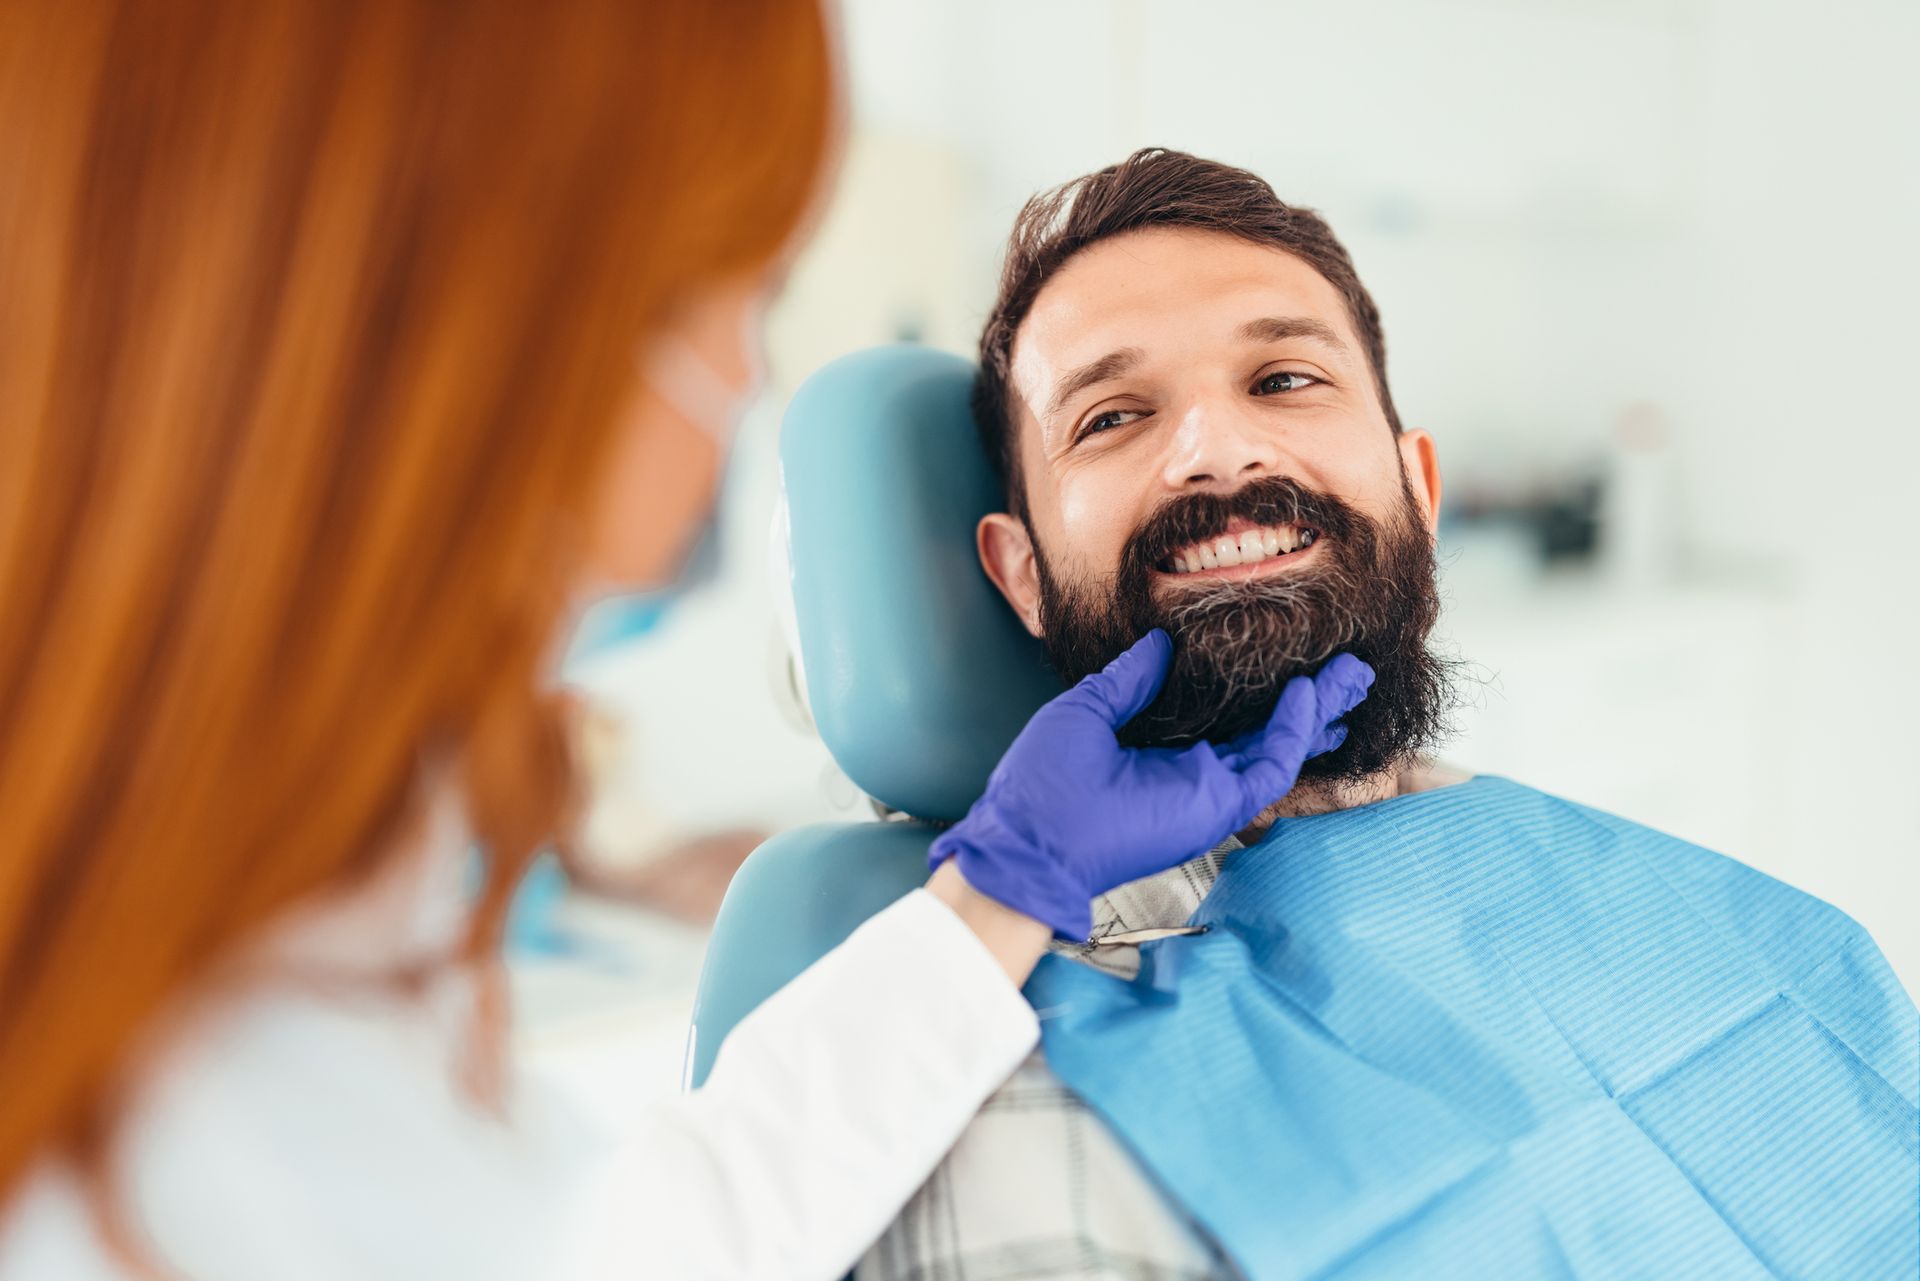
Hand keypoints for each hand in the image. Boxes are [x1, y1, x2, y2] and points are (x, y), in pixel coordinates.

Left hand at [928, 630, 1372, 939]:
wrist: (1029, 835)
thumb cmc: (1042, 781)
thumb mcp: (1088, 709)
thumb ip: (1130, 678)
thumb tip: (1159, 642)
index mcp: (1162, 751)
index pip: (1230, 718)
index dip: (1264, 691)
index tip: (1292, 658)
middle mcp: (1194, 773)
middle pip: (1268, 733)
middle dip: (1312, 702)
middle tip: (1349, 670)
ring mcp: (1210, 792)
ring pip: (1282, 749)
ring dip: (1317, 712)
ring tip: (1351, 676)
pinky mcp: (1217, 808)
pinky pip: (1270, 768)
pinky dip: (1293, 731)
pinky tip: (1305, 694)